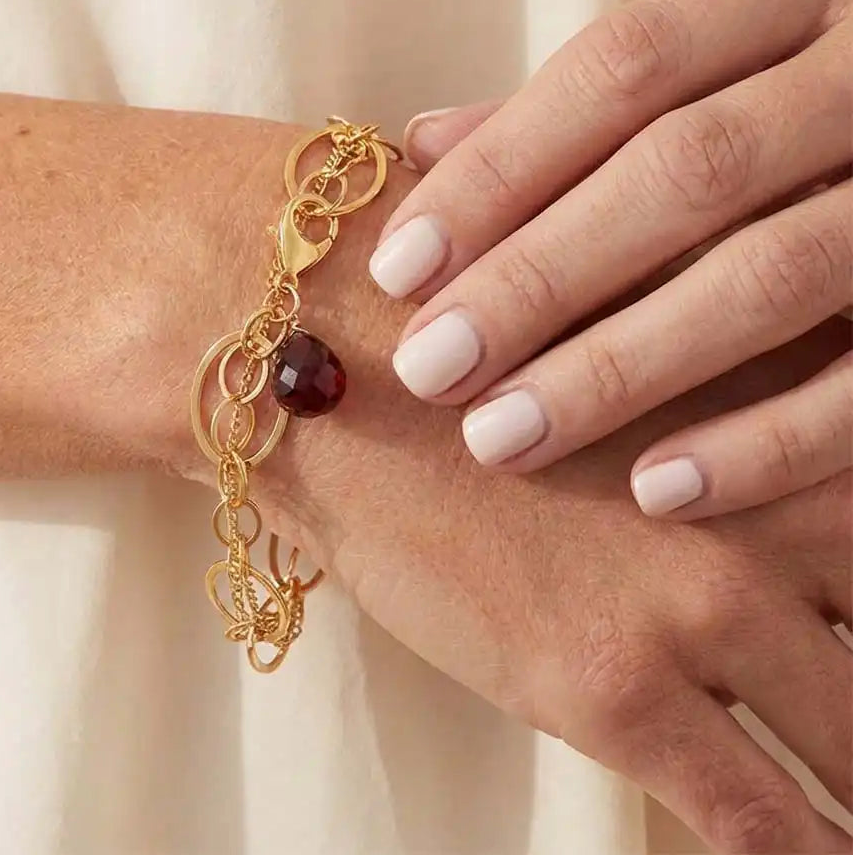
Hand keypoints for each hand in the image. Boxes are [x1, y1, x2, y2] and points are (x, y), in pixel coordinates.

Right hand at [268, 294, 852, 852]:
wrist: (355, 392)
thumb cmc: (488, 359)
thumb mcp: (649, 352)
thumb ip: (748, 413)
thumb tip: (788, 513)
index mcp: (797, 411)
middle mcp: (784, 505)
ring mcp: (707, 602)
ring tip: (851, 810)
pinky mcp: (618, 689)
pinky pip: (761, 821)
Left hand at [368, 0, 852, 519]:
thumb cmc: (827, 101)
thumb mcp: (728, 60)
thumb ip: (585, 108)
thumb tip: (425, 142)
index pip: (621, 67)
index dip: (500, 170)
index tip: (399, 268)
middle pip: (682, 172)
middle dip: (538, 279)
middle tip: (428, 369)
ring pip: (769, 276)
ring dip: (618, 370)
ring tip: (500, 439)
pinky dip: (765, 443)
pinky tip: (656, 490)